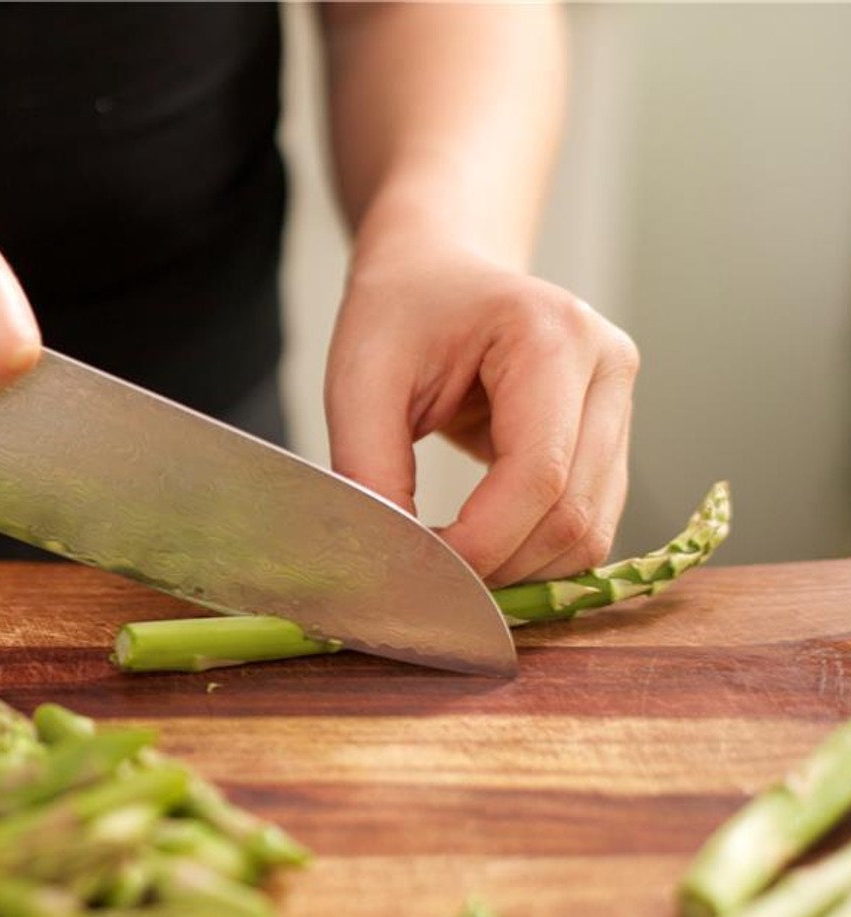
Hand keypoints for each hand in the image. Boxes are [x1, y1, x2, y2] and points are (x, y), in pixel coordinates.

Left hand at [324, 235, 638, 585]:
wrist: (437, 272)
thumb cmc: (400, 311)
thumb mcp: (359, 378)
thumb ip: (368, 467)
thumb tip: (391, 560)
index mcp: (553, 335)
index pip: (539, 473)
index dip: (483, 541)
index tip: (419, 571)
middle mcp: (609, 367)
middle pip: (574, 513)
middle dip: (499, 566)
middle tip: (424, 580)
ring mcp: (620, 406)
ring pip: (590, 532)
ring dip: (519, 571)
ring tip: (447, 565)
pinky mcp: (610, 440)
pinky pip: (586, 524)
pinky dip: (532, 556)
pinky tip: (478, 550)